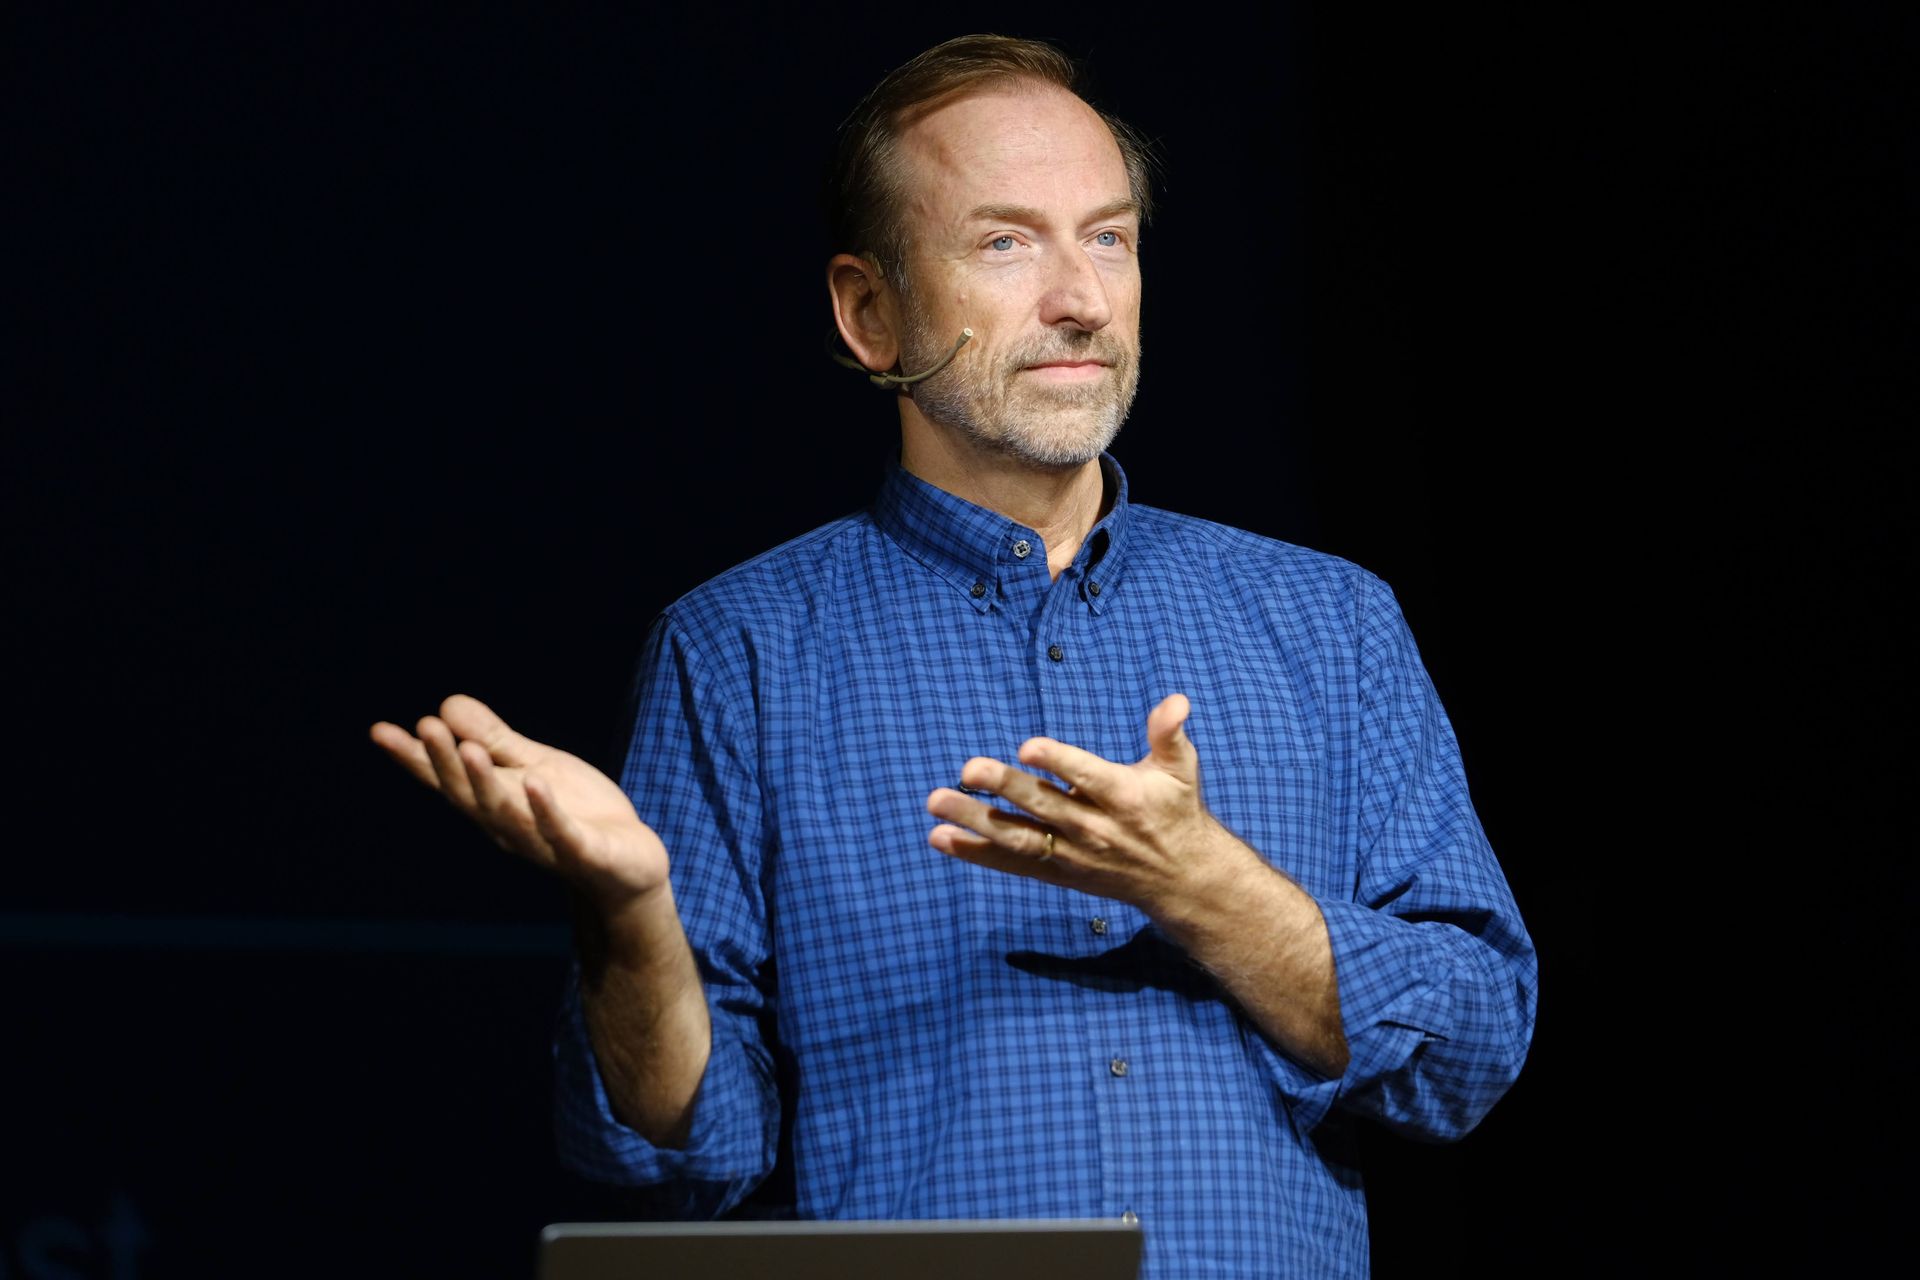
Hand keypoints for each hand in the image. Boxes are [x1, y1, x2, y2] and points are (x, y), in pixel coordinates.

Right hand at [370, 694, 668, 910]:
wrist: (629, 867)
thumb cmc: (579, 814)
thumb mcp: (535, 767)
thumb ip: (494, 742)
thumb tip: (446, 703)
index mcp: (495, 803)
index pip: (447, 779)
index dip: (414, 758)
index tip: (379, 731)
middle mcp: (509, 826)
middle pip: (469, 795)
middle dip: (446, 763)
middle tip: (424, 727)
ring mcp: (544, 842)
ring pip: (507, 814)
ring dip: (486, 783)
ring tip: (469, 749)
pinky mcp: (585, 853)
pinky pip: (562, 833)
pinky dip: (546, 811)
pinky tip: (533, 783)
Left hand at [925, 693, 1256, 913]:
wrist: (1181, 880)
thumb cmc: (1176, 811)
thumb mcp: (1182, 769)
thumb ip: (1169, 734)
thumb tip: (1177, 700)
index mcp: (1123, 797)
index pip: (1086, 776)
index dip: (1058, 762)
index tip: (1027, 747)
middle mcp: (1094, 828)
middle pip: (1043, 806)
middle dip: (1004, 787)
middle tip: (967, 769)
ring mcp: (1072, 854)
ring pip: (1019, 837)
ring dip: (975, 822)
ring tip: (936, 803)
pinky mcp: (1058, 872)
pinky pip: (1012, 863)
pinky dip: (977, 853)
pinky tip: (941, 838)